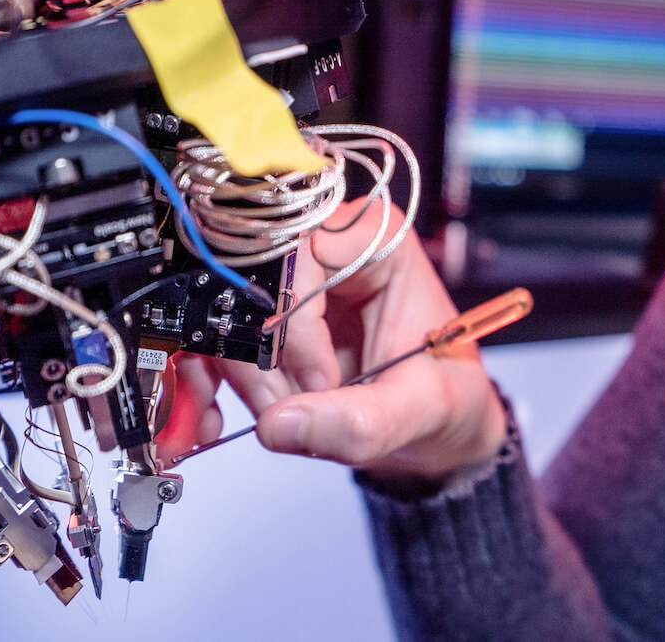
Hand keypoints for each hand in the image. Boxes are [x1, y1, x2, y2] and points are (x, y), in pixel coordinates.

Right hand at [156, 198, 505, 483]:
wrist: (441, 423)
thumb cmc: (448, 396)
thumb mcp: (424, 410)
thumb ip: (363, 421)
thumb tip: (280, 424)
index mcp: (379, 241)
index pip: (304, 252)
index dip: (299, 323)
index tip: (322, 382)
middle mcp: (329, 249)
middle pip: (253, 278)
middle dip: (259, 356)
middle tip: (285, 411)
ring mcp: (292, 282)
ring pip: (225, 309)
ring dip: (237, 375)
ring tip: (280, 419)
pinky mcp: (267, 317)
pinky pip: (216, 337)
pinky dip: (216, 382)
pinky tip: (243, 419)